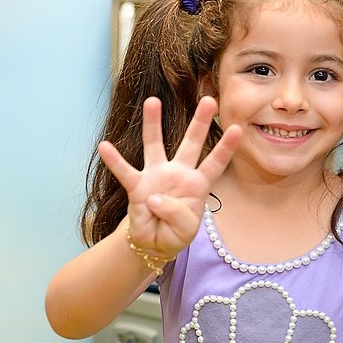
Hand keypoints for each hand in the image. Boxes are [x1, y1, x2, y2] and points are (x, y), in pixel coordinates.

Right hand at [99, 96, 240, 257]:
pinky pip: (125, 172)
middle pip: (191, 143)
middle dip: (200, 122)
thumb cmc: (175, 232)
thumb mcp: (186, 230)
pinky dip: (114, 161)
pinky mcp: (137, 187)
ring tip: (152, 101)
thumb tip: (154, 197)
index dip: (226, 148)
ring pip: (155, 146)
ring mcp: (156, 176)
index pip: (215, 163)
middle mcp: (178, 173)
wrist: (153, 243)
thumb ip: (177, 214)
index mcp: (198, 184)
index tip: (238, 129)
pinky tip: (104, 146)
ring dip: (153, 124)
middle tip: (209, 99)